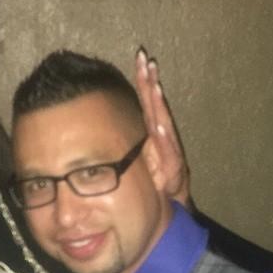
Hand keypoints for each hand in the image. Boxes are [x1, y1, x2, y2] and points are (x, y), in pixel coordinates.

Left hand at [135, 47, 192, 209]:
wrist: (164, 214)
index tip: (140, 58)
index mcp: (152, 135)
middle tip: (147, 60)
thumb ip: (124, 144)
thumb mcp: (134, 162)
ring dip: (159, 105)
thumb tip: (100, 125)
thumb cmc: (149, 188)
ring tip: (155, 85)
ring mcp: (169, 153)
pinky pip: (168, 152)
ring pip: (163, 124)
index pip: (147, 103)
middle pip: (156, 106)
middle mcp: (162, 140)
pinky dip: (163, 138)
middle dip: (152, 83)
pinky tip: (158, 125)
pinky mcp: (172, 170)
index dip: (144, 81)